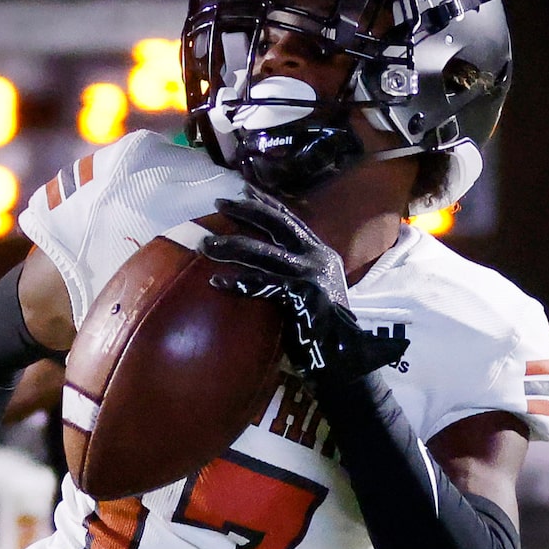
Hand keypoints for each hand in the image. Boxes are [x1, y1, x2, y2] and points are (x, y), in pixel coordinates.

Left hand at [205, 188, 407, 384]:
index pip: (290, 219)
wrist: (344, 358)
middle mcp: (318, 258)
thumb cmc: (321, 328)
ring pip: (263, 253)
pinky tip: (216, 282)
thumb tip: (264, 258)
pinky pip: (261, 285)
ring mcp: (311, 275)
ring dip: (230, 246)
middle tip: (218, 204)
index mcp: (321, 253)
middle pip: (277, 224)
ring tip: (205, 245)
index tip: (243, 189)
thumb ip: (294, 270)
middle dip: (246, 211)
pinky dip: (236, 283)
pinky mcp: (302, 296)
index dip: (266, 202)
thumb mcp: (312, 289)